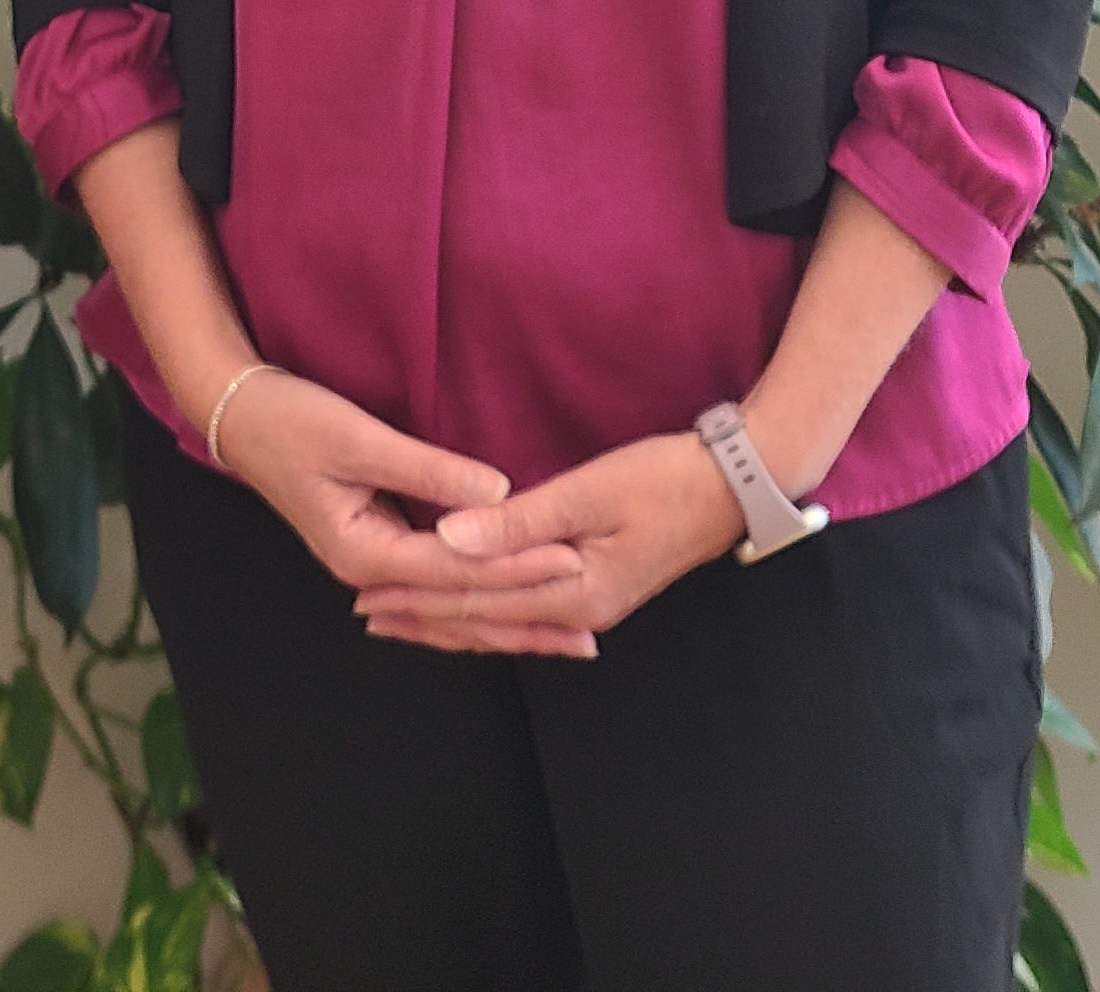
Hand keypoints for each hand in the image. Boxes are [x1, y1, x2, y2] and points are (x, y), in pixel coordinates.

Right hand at [207, 371, 579, 611]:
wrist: (239, 416)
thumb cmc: (291, 421)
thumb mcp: (359, 439)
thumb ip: (429, 470)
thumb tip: (498, 491)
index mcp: (363, 552)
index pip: (456, 570)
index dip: (516, 567)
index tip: (571, 562)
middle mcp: (370, 572)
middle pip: (458, 607)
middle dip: (524, 617)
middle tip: (588, 629)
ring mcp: (375, 565)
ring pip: (451, 609)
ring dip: (509, 622)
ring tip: (567, 639)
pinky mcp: (381, 547)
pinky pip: (440, 588)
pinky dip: (480, 601)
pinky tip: (514, 613)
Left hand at [355, 433, 751, 657]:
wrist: (735, 486)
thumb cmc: (665, 479)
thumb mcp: (588, 493)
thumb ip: (516, 522)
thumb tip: (448, 540)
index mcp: (572, 590)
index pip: (474, 598)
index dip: (417, 594)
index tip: (365, 593)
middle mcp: (579, 609)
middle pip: (483, 619)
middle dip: (421, 616)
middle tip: (364, 613)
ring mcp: (592, 603)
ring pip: (504, 620)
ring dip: (450, 620)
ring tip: (402, 618)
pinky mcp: (600, 588)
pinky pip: (526, 610)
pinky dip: (488, 613)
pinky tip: (472, 613)